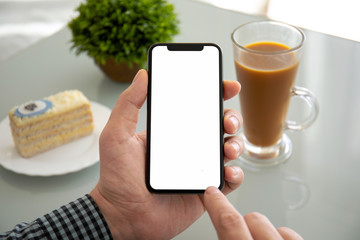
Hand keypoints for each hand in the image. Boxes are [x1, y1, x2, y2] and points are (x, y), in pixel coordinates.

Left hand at [90, 69, 243, 238]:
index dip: (215, 94)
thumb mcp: (117, 135)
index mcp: (172, 131)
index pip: (197, 107)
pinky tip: (227, 173)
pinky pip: (229, 180)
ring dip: (236, 144)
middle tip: (226, 121)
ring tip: (228, 149)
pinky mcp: (205, 190)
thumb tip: (143, 75)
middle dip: (231, 118)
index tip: (228, 86)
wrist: (122, 215)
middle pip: (219, 125)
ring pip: (228, 149)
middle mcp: (189, 147)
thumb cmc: (117, 177)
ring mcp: (198, 168)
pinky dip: (235, 174)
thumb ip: (128, 104)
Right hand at [204, 186, 303, 239]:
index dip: (218, 204)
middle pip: (254, 218)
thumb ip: (225, 237)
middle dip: (243, 224)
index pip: (230, 222)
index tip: (211, 192)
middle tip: (238, 237)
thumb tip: (219, 226)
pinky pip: (291, 235)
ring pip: (275, 226)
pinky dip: (281, 238)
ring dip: (264, 233)